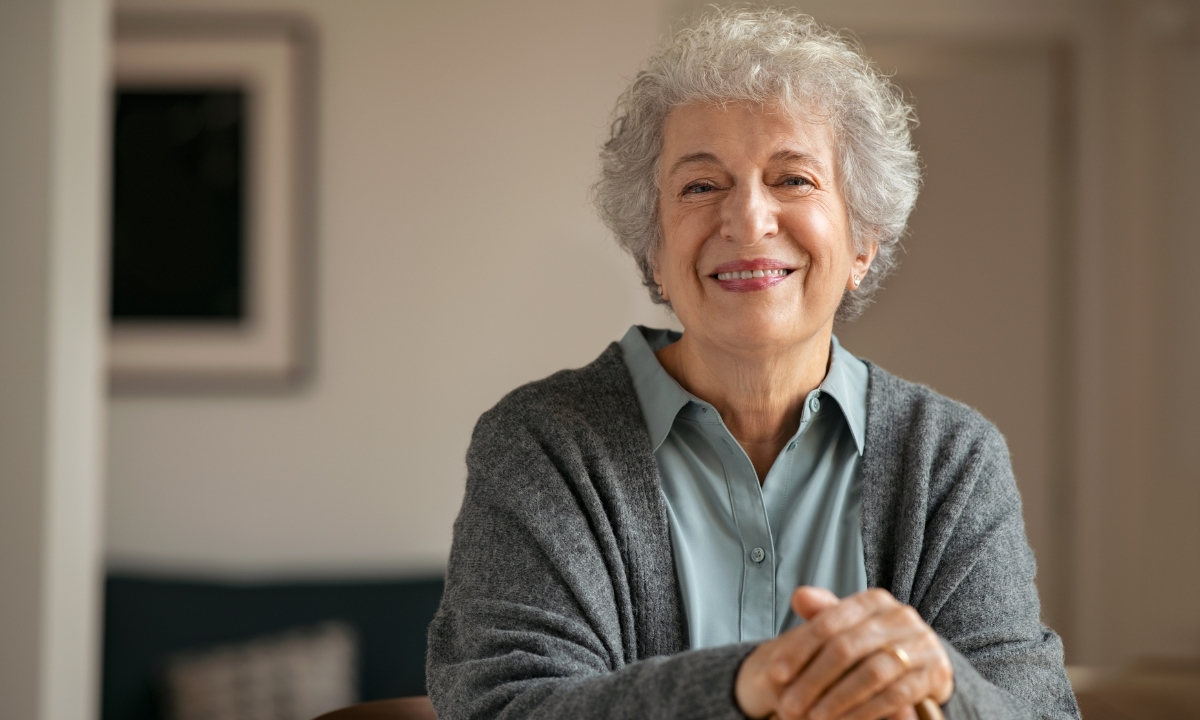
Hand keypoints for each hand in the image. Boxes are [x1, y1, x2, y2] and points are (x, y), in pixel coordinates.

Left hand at [734, 587, 952, 719]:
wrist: (926, 663)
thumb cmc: (875, 645)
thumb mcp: (850, 627)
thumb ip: (824, 615)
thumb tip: (799, 596)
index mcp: (874, 600)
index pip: (828, 622)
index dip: (799, 649)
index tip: (775, 674)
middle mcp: (900, 616)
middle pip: (846, 648)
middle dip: (814, 680)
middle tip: (790, 706)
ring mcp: (922, 643)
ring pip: (871, 672)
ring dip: (838, 699)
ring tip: (814, 718)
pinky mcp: (935, 672)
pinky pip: (896, 694)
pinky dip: (867, 711)